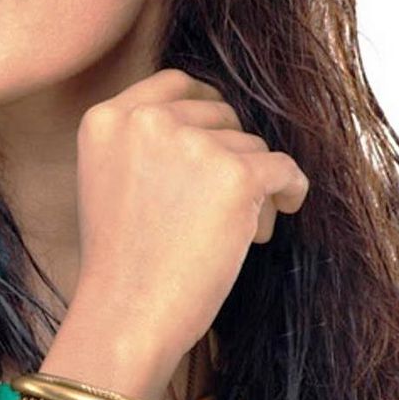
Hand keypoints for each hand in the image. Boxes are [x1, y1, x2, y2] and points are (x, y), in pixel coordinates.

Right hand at [72, 67, 308, 361]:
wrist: (126, 316)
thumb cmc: (122, 261)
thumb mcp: (109, 179)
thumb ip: (145, 142)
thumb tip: (215, 122)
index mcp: (108, 119)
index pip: (175, 84)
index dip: (206, 108)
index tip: (220, 136)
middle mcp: (147, 120)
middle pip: (220, 114)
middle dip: (231, 153)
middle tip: (221, 205)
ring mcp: (192, 144)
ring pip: (252, 146)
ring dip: (254, 186)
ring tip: (232, 234)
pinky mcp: (235, 174)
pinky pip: (285, 168)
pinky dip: (290, 190)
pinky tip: (283, 210)